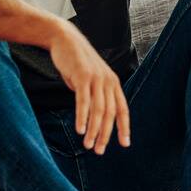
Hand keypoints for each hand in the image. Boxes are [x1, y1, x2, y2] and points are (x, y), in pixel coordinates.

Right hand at [48, 20, 129, 153]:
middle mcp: (108, 82)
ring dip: (93, 130)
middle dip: (105, 134)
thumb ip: (94, 97)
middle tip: (99, 150)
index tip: (125, 144)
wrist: (65, 40)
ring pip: (98, 110)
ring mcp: (96, 79)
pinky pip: (83, 101)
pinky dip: (82, 117)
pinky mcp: (82, 77)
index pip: (122, 109)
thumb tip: (91, 117)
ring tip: (88, 145)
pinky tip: (80, 130)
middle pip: (110, 113)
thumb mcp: (90, 80)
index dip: (124, 127)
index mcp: (113, 83)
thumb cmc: (77, 63)